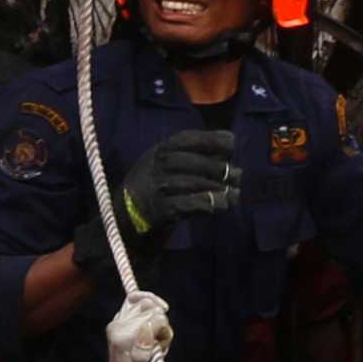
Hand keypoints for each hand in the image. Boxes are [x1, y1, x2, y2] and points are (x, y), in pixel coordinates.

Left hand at [104, 293, 173, 361]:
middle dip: (160, 322)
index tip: (162, 341)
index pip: (155, 318)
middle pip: (151, 309)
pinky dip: (144, 298)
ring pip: (144, 302)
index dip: (163, 328)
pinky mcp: (117, 319)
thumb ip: (146, 348)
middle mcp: (118, 326)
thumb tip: (148, 325)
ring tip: (153, 332)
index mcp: (124, 338)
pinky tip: (151, 303)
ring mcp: (116, 321)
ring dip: (154, 313)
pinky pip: (133, 298)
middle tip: (158, 341)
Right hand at [116, 130, 242, 242]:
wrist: (124, 222)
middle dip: (217, 168)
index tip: (231, 143)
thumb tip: (228, 150)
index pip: (185, 139)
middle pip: (190, 162)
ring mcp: (154, 188)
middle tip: (238, 175)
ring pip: (191, 183)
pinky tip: (221, 205)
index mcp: (157, 152)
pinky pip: (186, 204)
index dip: (210, 139)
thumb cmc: (154, 190)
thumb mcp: (166, 168)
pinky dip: (207, 204)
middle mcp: (154, 166)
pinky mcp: (158, 210)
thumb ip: (193, 159)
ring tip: (235, 194)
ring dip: (217, 188)